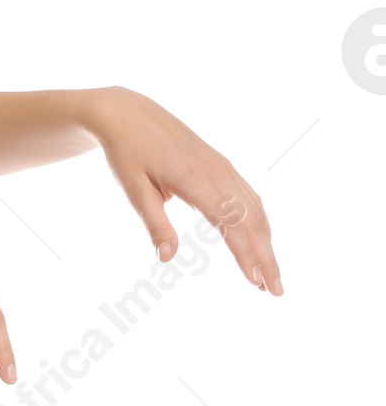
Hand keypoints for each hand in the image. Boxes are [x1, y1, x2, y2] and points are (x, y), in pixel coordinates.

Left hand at [86, 85, 281, 292]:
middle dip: (266, 257)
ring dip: (267, 243)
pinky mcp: (222, 166)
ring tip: (270, 277)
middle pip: (252, 220)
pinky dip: (259, 224)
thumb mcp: (134, 191)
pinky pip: (249, 197)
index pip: (230, 223)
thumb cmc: (128, 154)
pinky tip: (262, 243)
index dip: (245, 254)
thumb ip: (155, 224)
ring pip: (255, 209)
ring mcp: (223, 168)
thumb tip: (167, 258)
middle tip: (276, 292)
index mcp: (196, 180)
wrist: (129, 114)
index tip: (255, 282)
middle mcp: (218, 172)